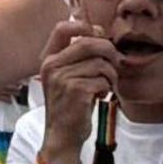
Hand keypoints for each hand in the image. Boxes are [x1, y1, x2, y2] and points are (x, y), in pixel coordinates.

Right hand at [36, 13, 119, 146]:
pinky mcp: (76, 91)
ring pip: (99, 63)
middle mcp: (52, 66)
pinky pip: (102, 80)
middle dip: (108, 51)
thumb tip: (99, 31)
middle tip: (114, 64)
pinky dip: (107, 88)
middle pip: (88, 42)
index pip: (62, 28)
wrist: (62, 136)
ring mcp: (62, 78)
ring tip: (106, 85)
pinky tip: (101, 96)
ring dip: (110, 74)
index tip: (98, 36)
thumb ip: (77, 55)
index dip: (85, 27)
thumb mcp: (65, 77)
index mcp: (48, 59)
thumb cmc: (69, 105)